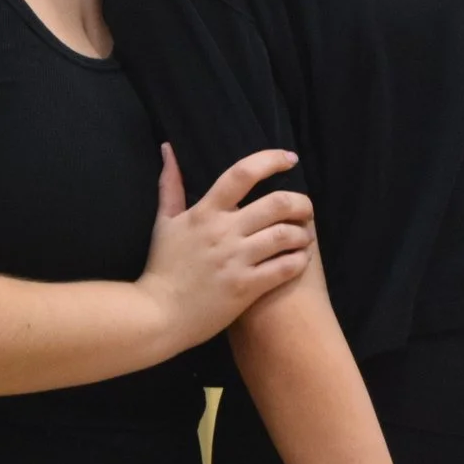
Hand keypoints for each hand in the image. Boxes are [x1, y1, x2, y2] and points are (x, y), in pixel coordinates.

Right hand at [139, 145, 314, 346]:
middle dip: (300, 202)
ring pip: (286, 236)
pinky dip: (299, 260)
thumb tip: (169, 148)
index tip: (289, 159)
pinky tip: (300, 259)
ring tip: (304, 236)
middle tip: (305, 209)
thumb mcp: (164, 222)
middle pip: (276, 204)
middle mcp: (224, 232)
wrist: (158, 315)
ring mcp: (237, 260)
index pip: (242, 174)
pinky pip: (285, 268)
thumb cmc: (163, 267)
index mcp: (205, 212)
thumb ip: (170, 184)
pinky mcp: (247, 288)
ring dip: (303, 234)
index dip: (270, 160)